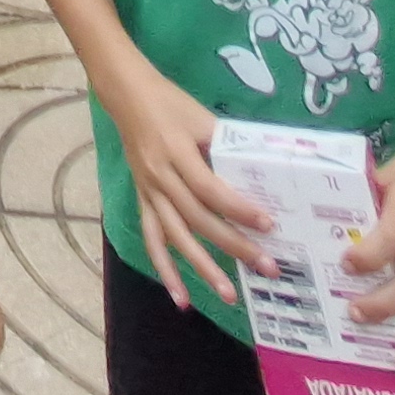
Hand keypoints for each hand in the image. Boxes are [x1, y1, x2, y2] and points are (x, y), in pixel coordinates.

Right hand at [107, 66, 268, 304]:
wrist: (126, 95)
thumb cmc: (169, 102)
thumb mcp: (200, 116)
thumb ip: (226, 146)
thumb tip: (261, 174)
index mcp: (177, 152)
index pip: (210, 188)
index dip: (238, 209)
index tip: (268, 225)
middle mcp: (161, 177)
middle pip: (198, 219)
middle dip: (233, 246)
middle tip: (267, 268)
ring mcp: (149, 192)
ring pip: (176, 237)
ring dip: (202, 268)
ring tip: (228, 294)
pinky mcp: (143, 200)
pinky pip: (153, 239)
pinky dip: (165, 270)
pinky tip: (181, 299)